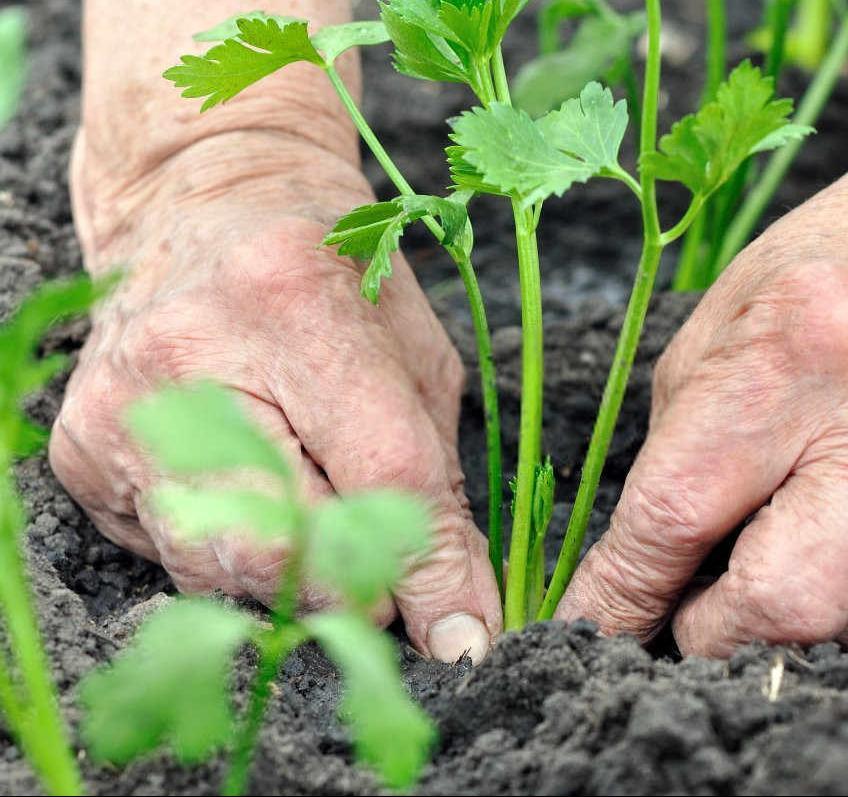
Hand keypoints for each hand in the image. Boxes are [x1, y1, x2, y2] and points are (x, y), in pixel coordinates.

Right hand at [51, 127, 500, 662]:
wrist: (201, 212)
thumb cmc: (334, 281)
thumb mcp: (414, 360)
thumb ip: (437, 489)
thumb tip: (456, 625)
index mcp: (294, 298)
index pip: (379, 473)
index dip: (430, 570)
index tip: (459, 632)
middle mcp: (186, 352)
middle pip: (280, 546)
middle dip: (352, 589)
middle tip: (384, 576)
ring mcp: (118, 406)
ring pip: (220, 570)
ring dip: (292, 576)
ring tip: (314, 508)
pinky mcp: (80, 451)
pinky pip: (173, 557)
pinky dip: (232, 552)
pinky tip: (249, 484)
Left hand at [557, 16, 847, 654]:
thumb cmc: (838, 273)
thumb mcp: (723, 324)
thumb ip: (679, 451)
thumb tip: (646, 581)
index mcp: (800, 347)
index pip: (680, 512)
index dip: (623, 591)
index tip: (593, 628)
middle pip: (786, 605)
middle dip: (715, 636)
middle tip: (692, 614)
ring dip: (800, 612)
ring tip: (799, 533)